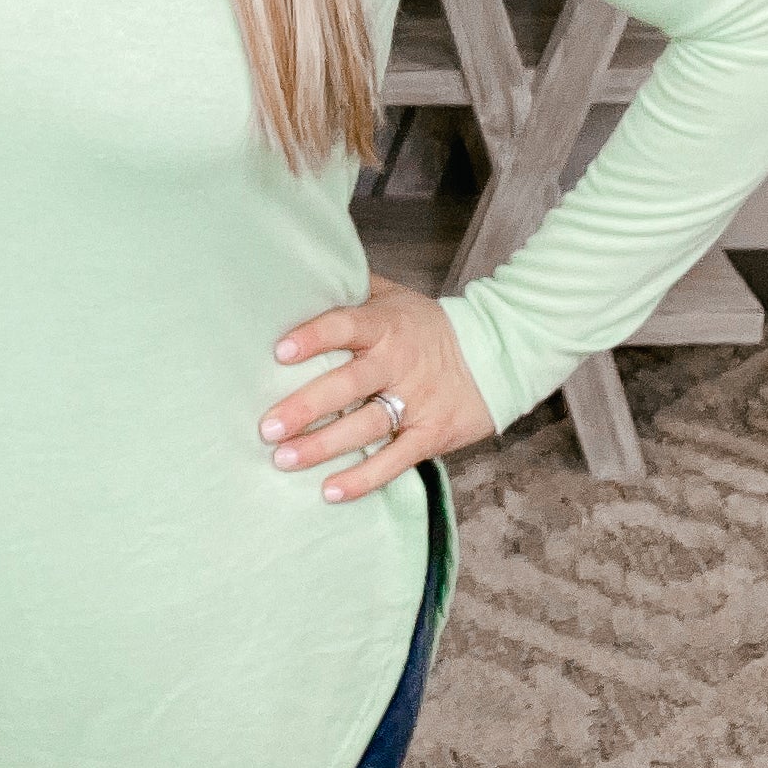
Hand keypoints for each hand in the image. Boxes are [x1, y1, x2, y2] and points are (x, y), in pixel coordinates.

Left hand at [258, 274, 494, 495]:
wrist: (499, 351)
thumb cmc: (429, 326)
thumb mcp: (395, 297)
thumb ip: (353, 290)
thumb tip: (303, 275)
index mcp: (385, 324)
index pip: (345, 326)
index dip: (313, 337)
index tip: (280, 352)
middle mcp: (398, 362)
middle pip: (347, 384)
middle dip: (305, 407)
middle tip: (267, 427)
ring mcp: (416, 401)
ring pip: (364, 427)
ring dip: (322, 446)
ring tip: (283, 459)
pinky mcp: (431, 435)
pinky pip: (394, 461)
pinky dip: (363, 479)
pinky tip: (330, 491)